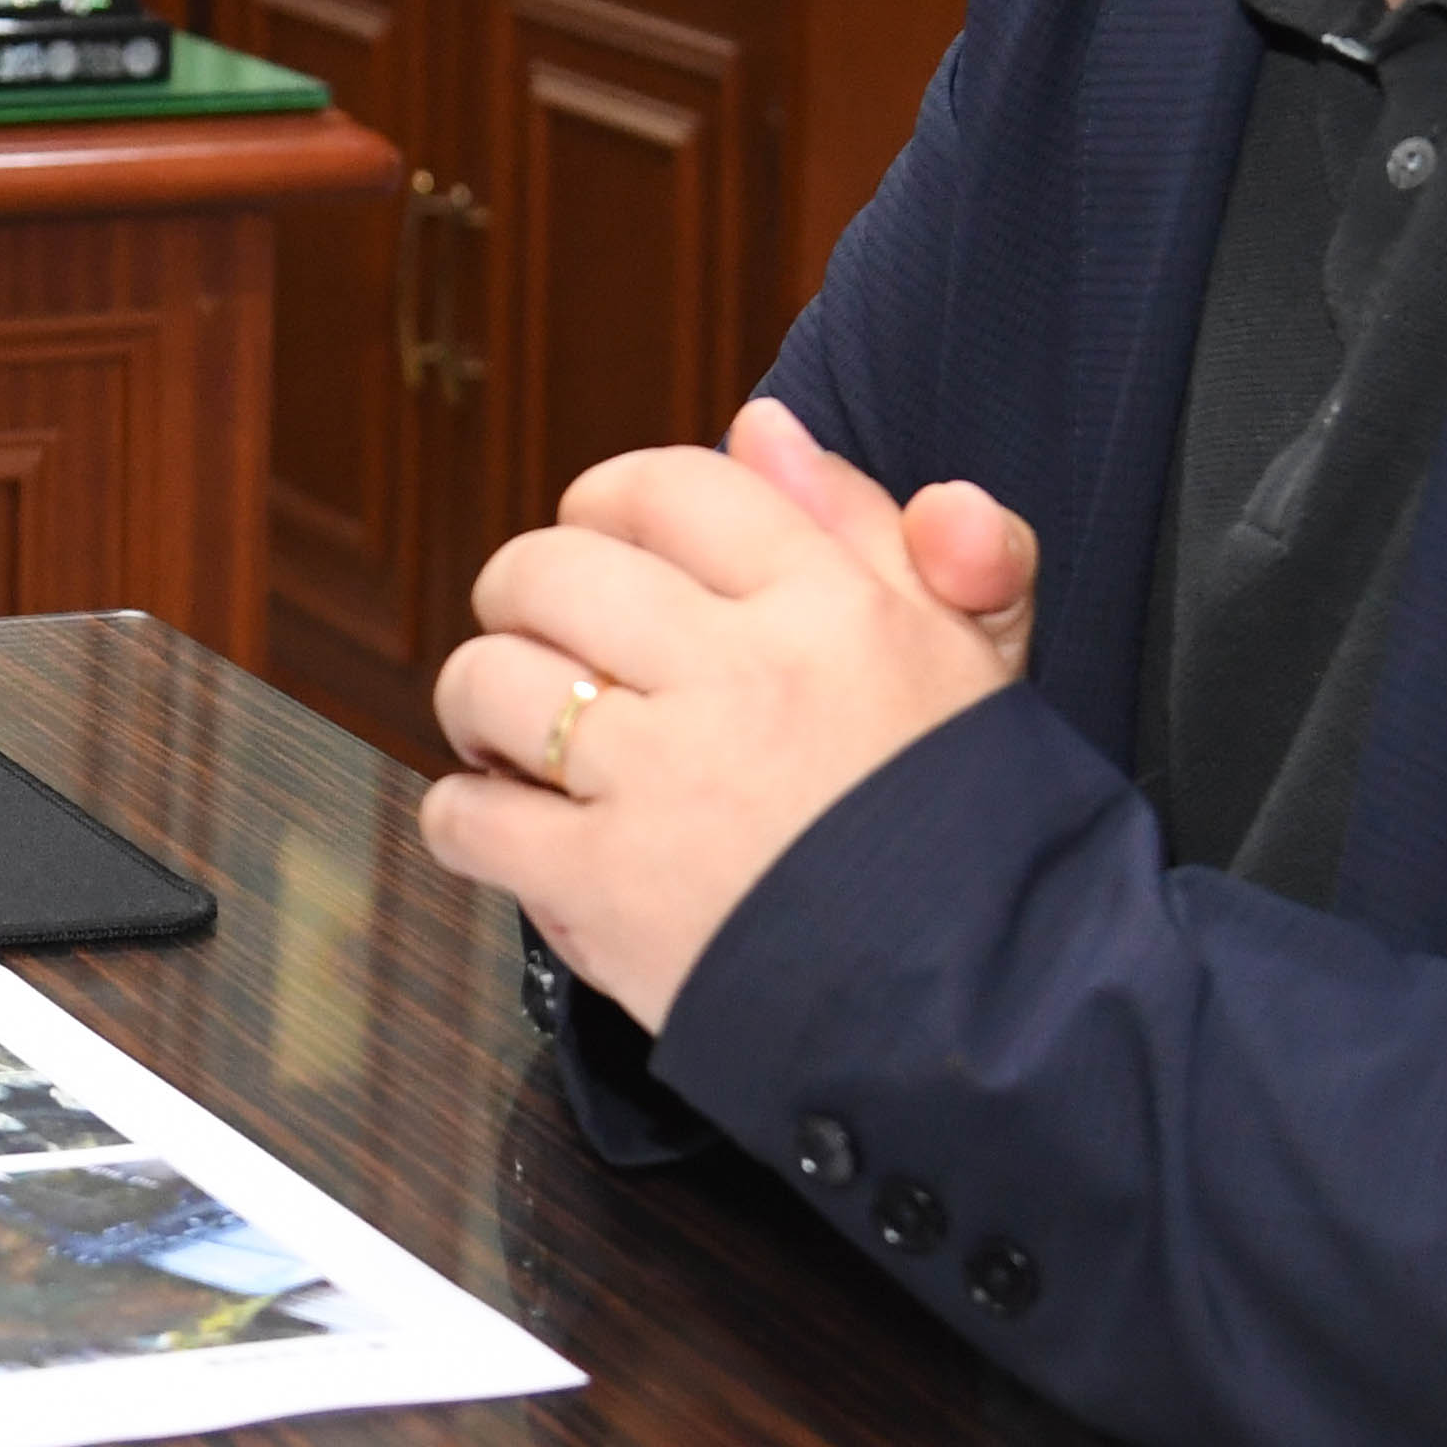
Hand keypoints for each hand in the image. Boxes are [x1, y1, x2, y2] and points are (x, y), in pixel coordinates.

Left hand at [415, 398, 1040, 1024]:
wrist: (981, 1019)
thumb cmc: (972, 836)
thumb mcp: (976, 659)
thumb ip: (886, 529)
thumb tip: (764, 427)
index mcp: (830, 607)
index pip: (667, 487)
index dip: (611, 504)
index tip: (605, 542)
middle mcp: (737, 675)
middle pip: (548, 569)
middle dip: (522, 597)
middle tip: (548, 641)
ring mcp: (662, 780)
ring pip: (488, 681)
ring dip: (483, 704)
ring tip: (520, 737)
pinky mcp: (605, 888)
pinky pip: (468, 817)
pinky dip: (465, 820)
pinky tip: (507, 830)